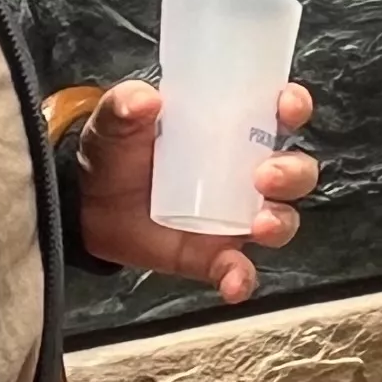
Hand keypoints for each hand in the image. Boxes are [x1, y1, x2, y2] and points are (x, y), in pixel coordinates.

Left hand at [77, 80, 318, 305]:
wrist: (87, 207)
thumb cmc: (115, 154)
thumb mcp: (115, 122)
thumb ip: (124, 106)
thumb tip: (144, 100)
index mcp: (231, 130)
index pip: (279, 113)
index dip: (294, 106)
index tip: (288, 107)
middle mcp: (245, 173)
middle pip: (295, 172)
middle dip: (293, 173)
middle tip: (265, 175)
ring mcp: (234, 217)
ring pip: (281, 220)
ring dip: (280, 222)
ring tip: (259, 224)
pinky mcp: (214, 256)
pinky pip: (240, 270)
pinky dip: (242, 278)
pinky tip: (233, 281)